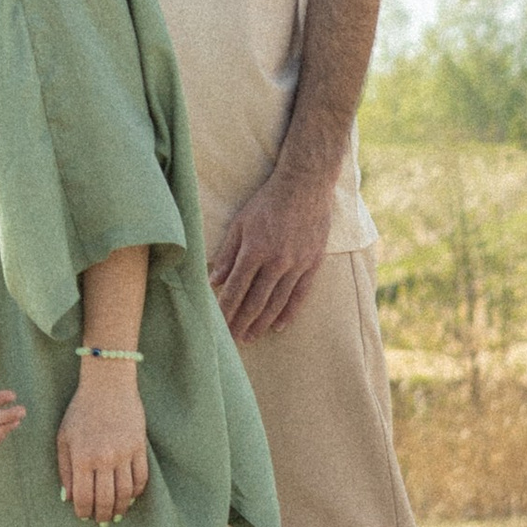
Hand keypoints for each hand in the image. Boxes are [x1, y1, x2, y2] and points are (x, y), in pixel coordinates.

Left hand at [55, 362, 148, 524]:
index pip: (83, 497)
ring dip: (121, 508)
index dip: (83, 512)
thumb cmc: (81, 411)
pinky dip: (136, 492)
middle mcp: (104, 458)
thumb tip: (67, 498)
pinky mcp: (139, 447)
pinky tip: (130, 497)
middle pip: (106, 500)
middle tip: (102, 521)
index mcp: (82, 457)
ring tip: (117, 514)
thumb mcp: (64, 438)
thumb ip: (65, 470)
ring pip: (126, 493)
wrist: (108, 385)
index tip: (84, 516)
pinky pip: (141, 478)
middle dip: (103, 515)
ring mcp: (124, 453)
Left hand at [211, 163, 336, 339]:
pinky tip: (278, 326)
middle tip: (232, 340)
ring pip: (277, 302)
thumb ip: (227, 253)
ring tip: (250, 336)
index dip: (226, 309)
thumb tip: (214, 281)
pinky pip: (300, 295)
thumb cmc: (267, 202)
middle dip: (241, 322)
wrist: (305, 187)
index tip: (217, 325)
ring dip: (262, 322)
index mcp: (255, 250)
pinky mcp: (312, 264)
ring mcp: (296, 265)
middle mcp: (276, 261)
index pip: (236, 288)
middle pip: (255, 301)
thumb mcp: (240, 223)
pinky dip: (288, 312)